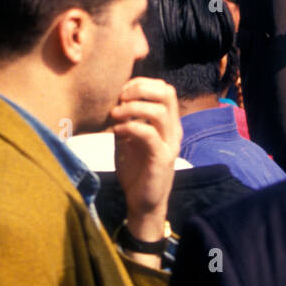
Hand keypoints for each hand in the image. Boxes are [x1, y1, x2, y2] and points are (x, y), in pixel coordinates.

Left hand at [111, 77, 180, 241]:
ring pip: (160, 111)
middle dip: (140, 89)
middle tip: (119, 98)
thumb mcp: (128, 138)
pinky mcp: (162, 159)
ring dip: (133, 107)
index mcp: (168, 122)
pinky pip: (149, 134)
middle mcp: (173, 130)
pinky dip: (131, 126)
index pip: (164, 89)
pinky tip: (116, 130)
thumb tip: (112, 98)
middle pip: (167, 93)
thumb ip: (126, 118)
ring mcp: (170, 144)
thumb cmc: (136, 169)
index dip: (142, 83)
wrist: (143, 202)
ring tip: (115, 113)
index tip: (121, 91)